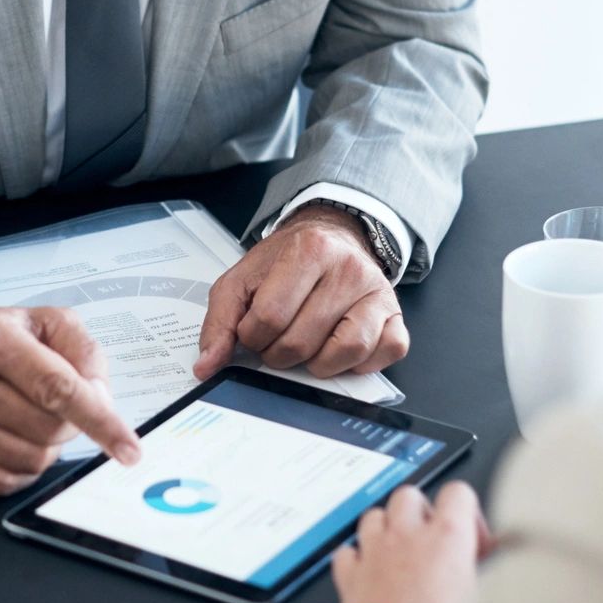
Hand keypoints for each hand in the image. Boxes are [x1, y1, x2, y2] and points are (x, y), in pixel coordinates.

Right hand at [0, 303, 142, 494]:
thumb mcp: (38, 321)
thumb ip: (82, 350)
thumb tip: (101, 398)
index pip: (58, 388)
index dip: (100, 421)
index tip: (128, 447)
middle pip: (49, 429)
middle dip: (70, 425)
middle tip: (59, 406)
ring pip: (32, 459)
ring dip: (46, 446)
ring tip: (28, 416)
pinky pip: (5, 481)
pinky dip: (22, 466)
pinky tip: (10, 437)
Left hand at [193, 206, 407, 379]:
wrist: (331, 237)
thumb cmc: (286, 262)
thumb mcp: (242, 280)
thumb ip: (219, 321)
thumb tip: (206, 366)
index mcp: (308, 250)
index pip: (270, 318)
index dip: (252, 337)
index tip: (253, 331)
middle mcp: (348, 268)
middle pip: (303, 341)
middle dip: (279, 353)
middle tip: (277, 339)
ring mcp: (376, 292)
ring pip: (345, 351)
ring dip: (317, 363)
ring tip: (307, 346)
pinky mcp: (395, 315)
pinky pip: (386, 353)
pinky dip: (359, 363)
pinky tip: (338, 349)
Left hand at [333, 482, 493, 602]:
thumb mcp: (482, 600)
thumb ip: (485, 569)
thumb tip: (496, 557)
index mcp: (446, 537)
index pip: (457, 492)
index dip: (466, 510)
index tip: (470, 539)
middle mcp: (406, 535)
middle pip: (410, 495)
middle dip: (421, 513)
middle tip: (432, 543)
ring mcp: (374, 551)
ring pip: (374, 514)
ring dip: (386, 528)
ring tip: (400, 554)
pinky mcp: (350, 574)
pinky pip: (347, 550)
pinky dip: (357, 557)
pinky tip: (369, 573)